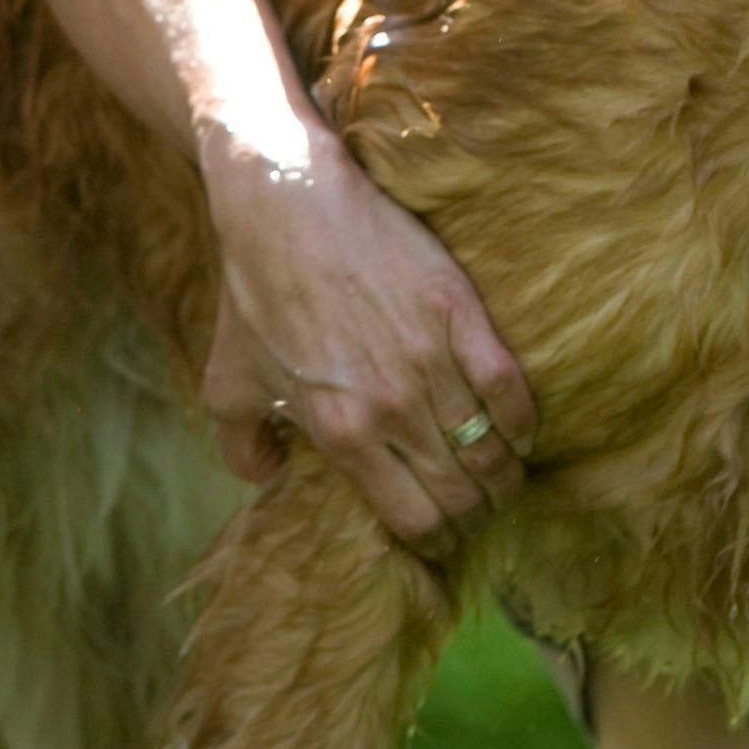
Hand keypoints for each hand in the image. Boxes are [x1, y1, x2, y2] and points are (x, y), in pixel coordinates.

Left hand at [198, 135, 535, 551]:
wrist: (290, 206)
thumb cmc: (255, 293)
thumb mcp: (225, 382)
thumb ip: (242, 445)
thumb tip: (267, 479)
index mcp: (341, 434)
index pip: (411, 518)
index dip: (433, 541)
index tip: (440, 540)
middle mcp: (392, 408)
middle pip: (459, 495)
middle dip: (474, 517)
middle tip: (477, 514)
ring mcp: (432, 361)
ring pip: (491, 449)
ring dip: (504, 477)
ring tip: (505, 480)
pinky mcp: (461, 315)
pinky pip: (509, 387)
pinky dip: (522, 419)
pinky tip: (521, 433)